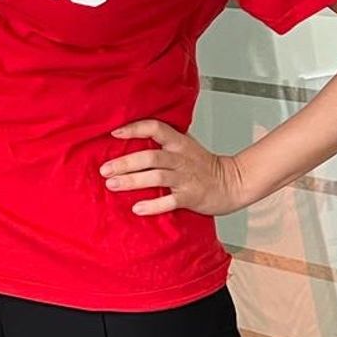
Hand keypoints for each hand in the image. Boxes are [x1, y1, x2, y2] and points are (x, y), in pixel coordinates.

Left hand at [100, 123, 247, 217]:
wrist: (232, 182)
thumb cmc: (202, 165)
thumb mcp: (185, 146)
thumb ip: (164, 141)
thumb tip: (131, 136)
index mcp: (179, 142)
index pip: (156, 128)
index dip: (135, 128)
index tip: (114, 133)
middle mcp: (181, 158)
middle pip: (150, 157)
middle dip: (125, 163)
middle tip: (104, 170)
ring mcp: (185, 178)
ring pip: (156, 177)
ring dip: (132, 181)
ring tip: (112, 185)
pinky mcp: (190, 196)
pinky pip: (170, 201)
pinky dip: (153, 205)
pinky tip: (137, 208)